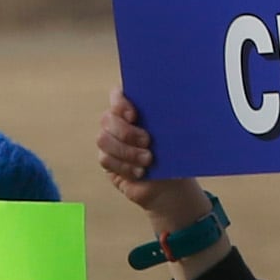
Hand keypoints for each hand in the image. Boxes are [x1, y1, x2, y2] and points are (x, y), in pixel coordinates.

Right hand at [96, 92, 213, 232]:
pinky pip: (106, 159)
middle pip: (107, 119)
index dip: (120, 102)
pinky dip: (124, 166)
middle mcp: (119, 122)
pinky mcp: (108, 160)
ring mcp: (110, 141)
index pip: (118, 95)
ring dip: (126, 151)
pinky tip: (140, 172)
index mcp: (135, 108)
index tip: (134, 115)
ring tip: (147, 160)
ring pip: (103, 140)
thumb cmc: (174, 154)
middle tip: (147, 141)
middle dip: (126, 132)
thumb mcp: (175, 134)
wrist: (170, 184)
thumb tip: (166, 110)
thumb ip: (165, 119)